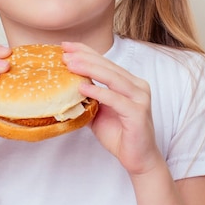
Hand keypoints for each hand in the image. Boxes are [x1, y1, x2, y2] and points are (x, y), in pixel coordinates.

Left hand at [61, 42, 162, 175]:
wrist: (138, 159)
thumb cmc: (119, 134)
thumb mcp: (98, 112)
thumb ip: (87, 97)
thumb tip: (64, 86)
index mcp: (129, 82)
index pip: (105, 62)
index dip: (86, 52)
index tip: (66, 46)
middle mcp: (137, 86)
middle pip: (108, 67)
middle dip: (84, 58)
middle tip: (65, 53)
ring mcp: (140, 98)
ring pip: (113, 78)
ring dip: (90, 69)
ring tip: (71, 64)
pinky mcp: (138, 113)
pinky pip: (116, 99)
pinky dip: (99, 92)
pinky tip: (83, 87)